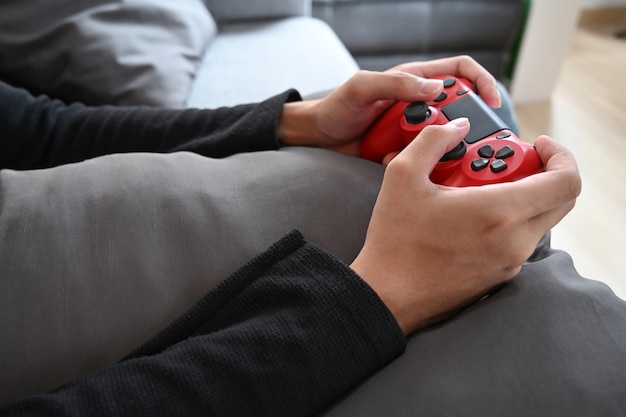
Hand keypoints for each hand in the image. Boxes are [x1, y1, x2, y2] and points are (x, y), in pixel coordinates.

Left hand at [276, 56, 500, 155]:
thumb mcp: (362, 88)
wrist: (319, 138)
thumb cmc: (337, 107)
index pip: (460, 72)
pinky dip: (415, 162)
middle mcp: (420, 103)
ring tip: (416, 153)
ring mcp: (414, 128)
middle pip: (459, 110)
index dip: (482, 82)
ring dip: (435, 148)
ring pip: (442, 138)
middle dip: (463, 125)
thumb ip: (396, 84)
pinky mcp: (406, 150)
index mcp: (415, 80)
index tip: (492, 102)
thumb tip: (436, 88)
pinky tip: (391, 159)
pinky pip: (423, 157)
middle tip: (459, 140)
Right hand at [350, 119, 580, 334]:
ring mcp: (511, 262)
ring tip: (476, 191)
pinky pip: (520, 239)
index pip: (566, 182)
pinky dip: (507, 220)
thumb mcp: (403, 177)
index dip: (561, 157)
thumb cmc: (395, 239)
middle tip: (504, 165)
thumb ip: (433, 140)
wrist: (387, 297)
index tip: (538, 146)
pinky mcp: (501, 276)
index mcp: (499, 212)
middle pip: (560, 200)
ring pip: (539, 220)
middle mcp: (515, 240)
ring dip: (521, 197)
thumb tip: (458, 126)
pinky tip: (468, 218)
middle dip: (541, 173)